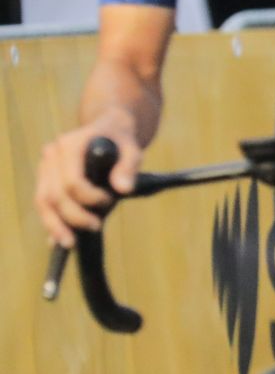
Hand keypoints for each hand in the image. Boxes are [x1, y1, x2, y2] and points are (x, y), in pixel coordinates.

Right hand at [32, 111, 142, 248]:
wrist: (107, 129)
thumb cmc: (121, 140)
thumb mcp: (132, 149)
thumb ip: (128, 167)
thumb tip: (123, 189)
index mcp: (70, 144)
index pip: (72, 180)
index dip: (89, 197)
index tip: (109, 202)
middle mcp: (52, 155)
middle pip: (55, 194)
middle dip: (74, 216)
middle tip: (96, 227)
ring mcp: (45, 167)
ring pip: (43, 200)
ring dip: (55, 224)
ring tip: (70, 243)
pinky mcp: (45, 178)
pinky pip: (43, 202)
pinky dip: (51, 221)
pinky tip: (56, 239)